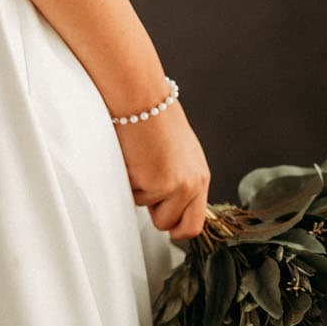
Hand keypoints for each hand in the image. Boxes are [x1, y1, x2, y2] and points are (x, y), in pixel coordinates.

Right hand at [112, 97, 210, 242]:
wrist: (141, 98)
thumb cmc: (155, 117)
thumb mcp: (180, 153)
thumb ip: (181, 179)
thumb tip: (170, 203)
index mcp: (200, 177)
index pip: (195, 223)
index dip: (176, 227)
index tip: (166, 222)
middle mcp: (191, 185)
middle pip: (170, 225)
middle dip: (154, 213)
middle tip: (147, 185)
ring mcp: (172, 186)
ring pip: (145, 208)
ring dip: (138, 190)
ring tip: (139, 160)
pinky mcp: (151, 182)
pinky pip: (130, 193)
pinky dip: (126, 179)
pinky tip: (131, 156)